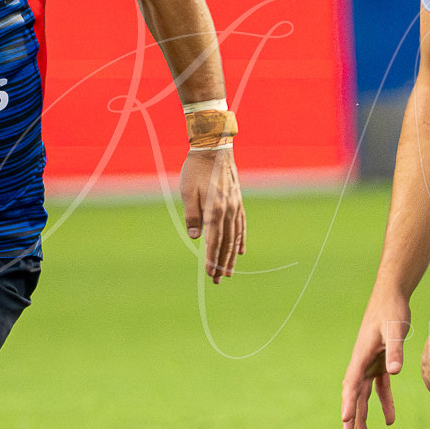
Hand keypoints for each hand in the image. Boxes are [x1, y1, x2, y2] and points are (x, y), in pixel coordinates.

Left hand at [180, 146, 244, 282]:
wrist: (214, 148)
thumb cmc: (196, 169)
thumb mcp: (187, 191)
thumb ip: (193, 216)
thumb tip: (196, 237)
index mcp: (215, 209)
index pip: (213, 240)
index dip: (211, 259)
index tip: (209, 274)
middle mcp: (228, 210)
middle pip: (226, 243)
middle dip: (222, 263)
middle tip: (218, 280)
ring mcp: (235, 206)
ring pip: (235, 237)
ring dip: (232, 256)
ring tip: (229, 272)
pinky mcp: (237, 201)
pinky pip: (242, 225)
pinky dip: (241, 240)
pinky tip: (240, 251)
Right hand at [341, 292, 411, 428]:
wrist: (392, 297)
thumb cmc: (391, 311)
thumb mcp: (395, 330)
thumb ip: (395, 351)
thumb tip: (394, 372)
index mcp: (361, 356)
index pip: (351, 384)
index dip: (348, 403)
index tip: (346, 420)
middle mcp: (362, 362)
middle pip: (353, 393)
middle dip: (350, 414)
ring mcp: (370, 363)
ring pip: (364, 394)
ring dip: (363, 413)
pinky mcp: (381, 362)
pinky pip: (380, 387)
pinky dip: (384, 402)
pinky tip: (389, 419)